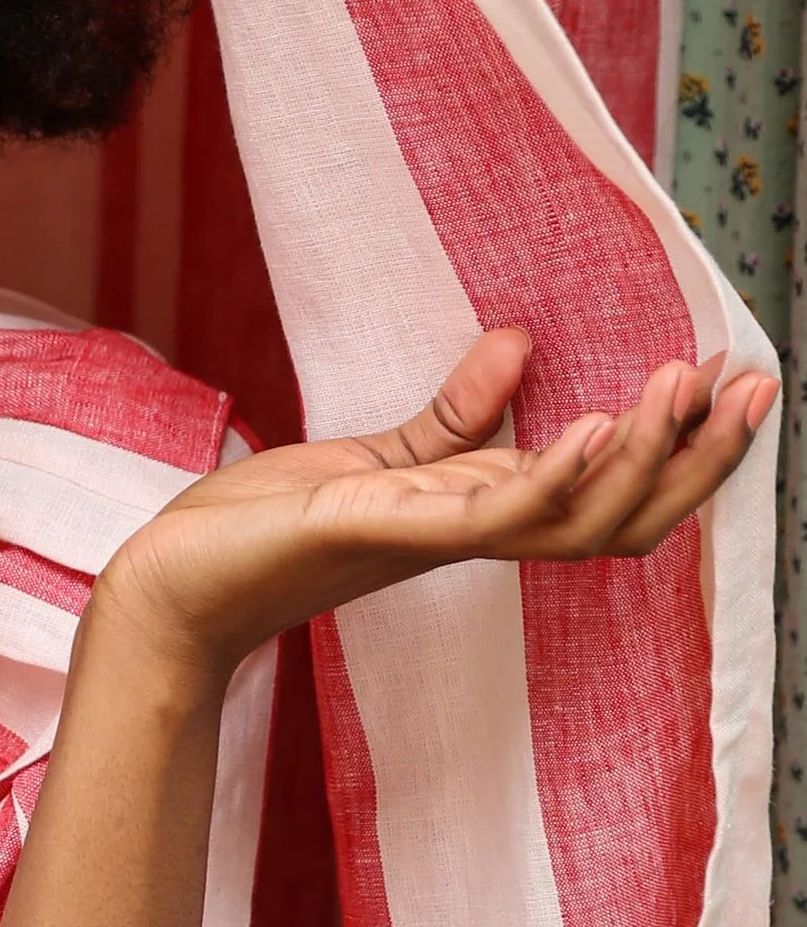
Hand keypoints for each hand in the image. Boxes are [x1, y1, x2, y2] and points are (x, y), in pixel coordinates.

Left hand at [94, 329, 774, 688]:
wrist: (177, 581)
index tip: (732, 380)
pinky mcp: (391, 534)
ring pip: (580, 519)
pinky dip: (555, 473)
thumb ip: (451, 417)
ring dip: (643, 455)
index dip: (678, 446)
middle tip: (757, 386)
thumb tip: (518, 345)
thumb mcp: (373, 458)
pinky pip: (499, 516)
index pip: (611, 490)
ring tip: (684, 385)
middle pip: (626, 517)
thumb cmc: (265, 527)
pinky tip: (597, 426)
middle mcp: (478, 539)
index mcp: (482, 516)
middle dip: (697, 457)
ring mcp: (440, 542)